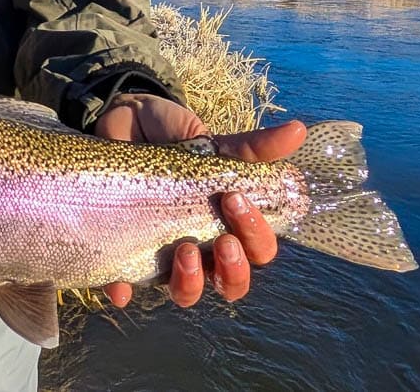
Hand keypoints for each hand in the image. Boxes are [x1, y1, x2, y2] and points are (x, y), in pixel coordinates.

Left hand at [94, 93, 306, 308]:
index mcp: (228, 223)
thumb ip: (251, 147)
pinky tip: (120, 284)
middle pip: (231, 283)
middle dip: (233, 269)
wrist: (124, 125)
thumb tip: (299, 131)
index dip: (255, 234)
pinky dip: (123, 291)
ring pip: (187, 294)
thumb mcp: (211, 143)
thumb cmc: (174, 139)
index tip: (236, 199)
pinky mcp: (123, 255)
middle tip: (221, 239)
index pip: (258, 249)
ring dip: (191, 283)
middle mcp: (202, 248)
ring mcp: (165, 256)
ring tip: (183, 250)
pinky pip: (123, 288)